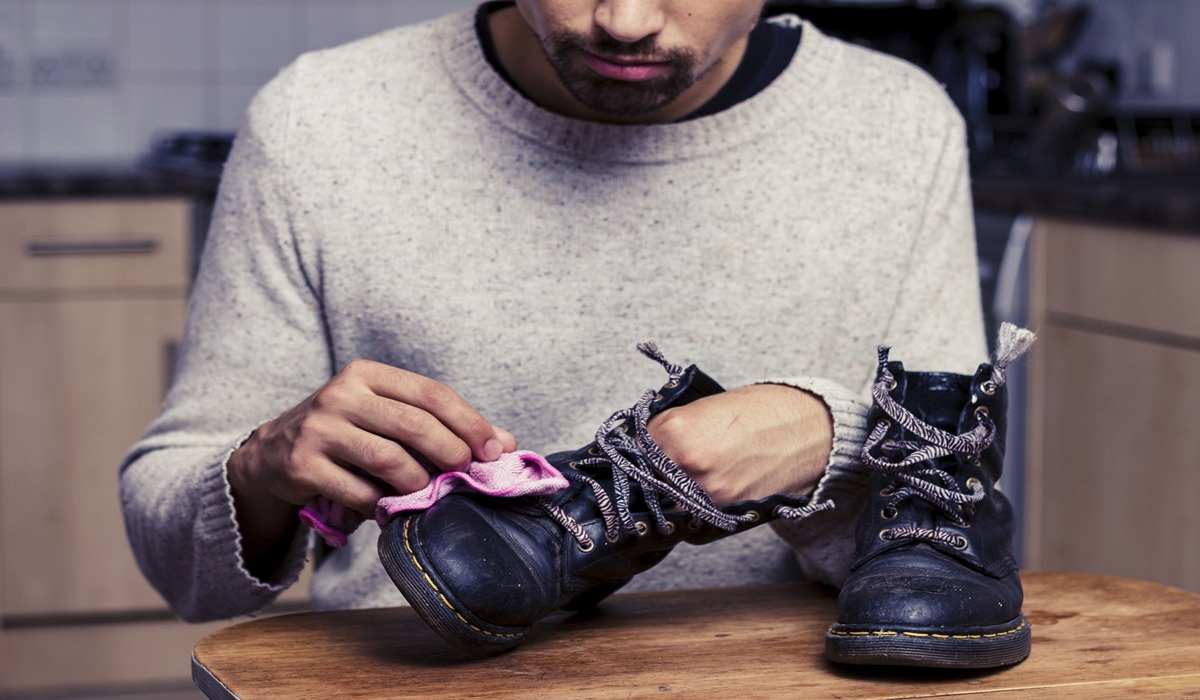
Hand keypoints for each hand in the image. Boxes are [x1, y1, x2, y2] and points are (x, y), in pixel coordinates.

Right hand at [227, 359, 515, 565]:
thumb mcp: (386, 418)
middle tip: (468, 474)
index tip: (496, 449)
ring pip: (388, 459)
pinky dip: (382, 506)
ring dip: (417, 484)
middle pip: (413, 424)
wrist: (270, 455)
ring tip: (427, 495)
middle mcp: (341, 394)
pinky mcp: (301, 464)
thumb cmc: (346, 435)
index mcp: (368, 375)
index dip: (469, 421)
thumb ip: (440, 426)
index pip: (430, 393)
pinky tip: (389, 510)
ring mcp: (319, 429)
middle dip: (450, 452)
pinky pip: (358, 492)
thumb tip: (505, 444)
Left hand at [647, 384, 832, 505]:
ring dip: (674, 489)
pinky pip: (694, 510)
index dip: (642, 447)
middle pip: (649, 476)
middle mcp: (686, 463)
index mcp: (676, 430)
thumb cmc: (758, 411)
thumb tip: (646, 445)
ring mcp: (704, 490)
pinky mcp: (723, 510)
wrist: (804, 429)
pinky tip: (710, 484)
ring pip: (669, 497)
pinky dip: (696, 501)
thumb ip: (670, 428)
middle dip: (655, 469)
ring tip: (696, 471)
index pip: (637, 447)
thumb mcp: (703, 408)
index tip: (647, 449)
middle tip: (669, 461)